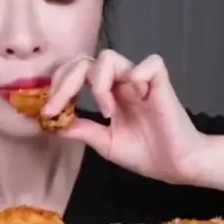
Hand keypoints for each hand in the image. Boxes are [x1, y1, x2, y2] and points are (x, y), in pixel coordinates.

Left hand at [42, 50, 207, 184]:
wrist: (176, 166)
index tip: (47, 112)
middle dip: (65, 82)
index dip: (58, 86)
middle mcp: (120, 83)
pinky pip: (150, 64)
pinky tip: (135, 98)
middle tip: (57, 107)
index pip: (76, 73)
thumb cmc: (145, 153)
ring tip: (106, 111)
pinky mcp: (162, 84)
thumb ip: (82, 130)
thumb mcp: (105, 142)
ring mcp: (140, 81)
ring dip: (98, 83)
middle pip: (85, 61)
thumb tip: (52, 124)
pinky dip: (137, 75)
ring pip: (110, 57)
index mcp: (107, 94)